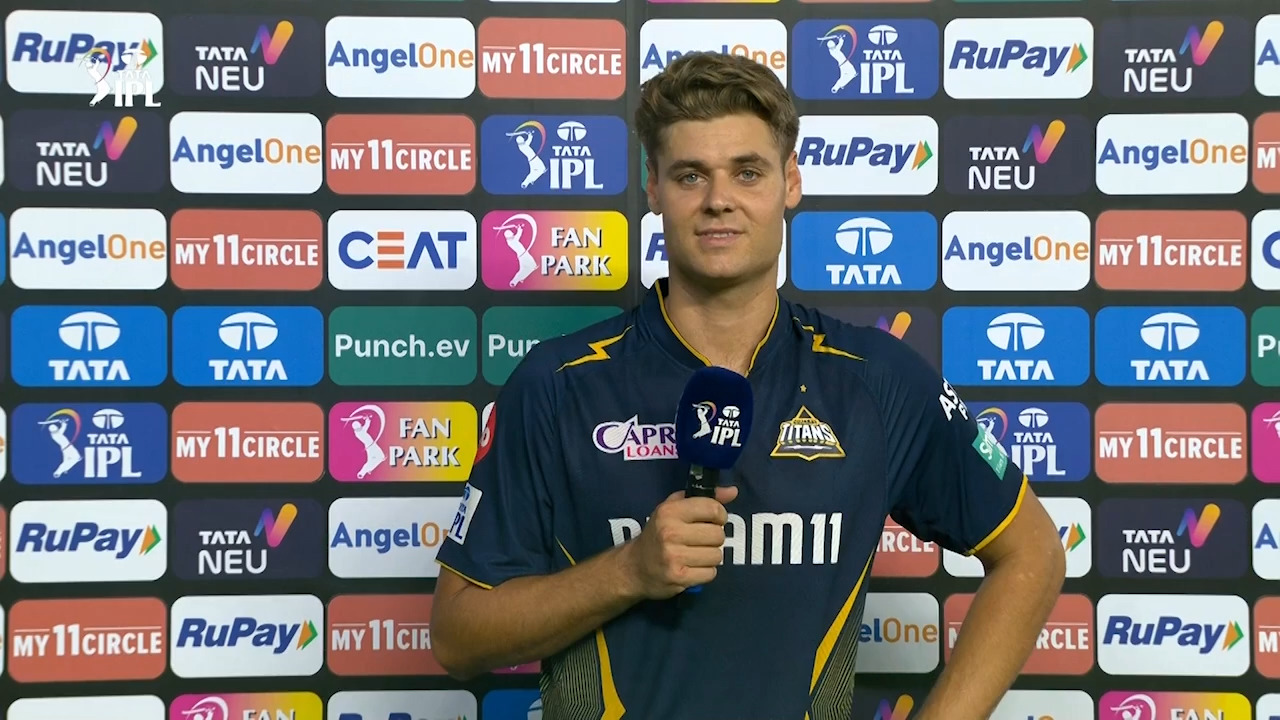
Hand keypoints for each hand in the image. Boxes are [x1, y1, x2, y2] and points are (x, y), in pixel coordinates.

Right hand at [621, 486, 738, 599]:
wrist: (634, 567)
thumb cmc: (657, 534)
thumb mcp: (674, 509)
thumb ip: (704, 498)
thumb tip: (733, 491)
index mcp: (670, 511)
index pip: (713, 509)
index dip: (719, 516)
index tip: (713, 520)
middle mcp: (670, 532)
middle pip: (718, 534)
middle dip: (713, 538)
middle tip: (700, 541)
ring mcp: (674, 556)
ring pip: (716, 555)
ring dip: (710, 557)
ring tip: (695, 555)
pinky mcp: (678, 577)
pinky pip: (711, 573)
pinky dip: (705, 572)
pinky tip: (692, 568)